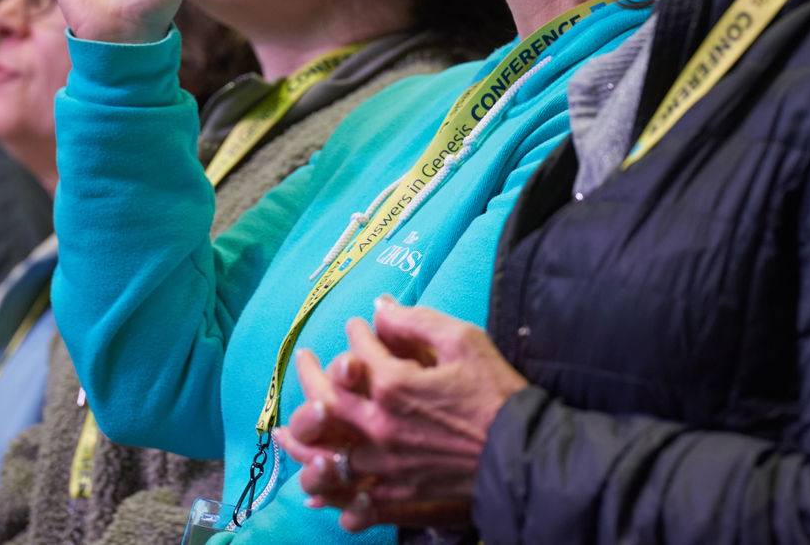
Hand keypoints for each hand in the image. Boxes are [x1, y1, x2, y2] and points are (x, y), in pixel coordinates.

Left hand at [275, 297, 526, 530]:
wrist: (523, 455)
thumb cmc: (497, 394)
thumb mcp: (464, 341)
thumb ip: (416, 321)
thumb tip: (379, 307)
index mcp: (392, 385)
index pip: (358, 351)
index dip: (355, 333)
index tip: (356, 326)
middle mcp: (377, 426)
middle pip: (325, 400)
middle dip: (310, 374)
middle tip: (303, 359)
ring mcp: (383, 467)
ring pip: (324, 456)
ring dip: (301, 441)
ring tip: (286, 430)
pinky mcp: (396, 497)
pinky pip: (351, 502)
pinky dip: (332, 498)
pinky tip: (317, 491)